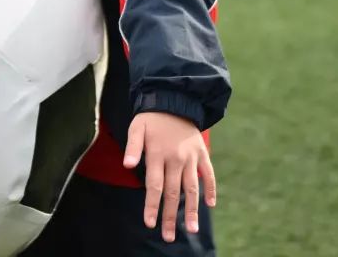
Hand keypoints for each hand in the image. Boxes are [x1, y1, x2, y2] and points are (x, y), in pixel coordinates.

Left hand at [123, 112, 215, 242]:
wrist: (174, 100)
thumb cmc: (151, 118)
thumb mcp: (136, 127)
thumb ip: (132, 147)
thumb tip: (127, 165)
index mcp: (158, 154)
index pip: (154, 185)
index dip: (151, 205)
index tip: (149, 223)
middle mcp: (176, 158)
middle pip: (173, 192)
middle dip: (170, 216)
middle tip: (169, 237)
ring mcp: (191, 157)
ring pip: (192, 188)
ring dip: (192, 210)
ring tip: (192, 229)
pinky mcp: (202, 153)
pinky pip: (208, 174)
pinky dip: (210, 189)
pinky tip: (210, 205)